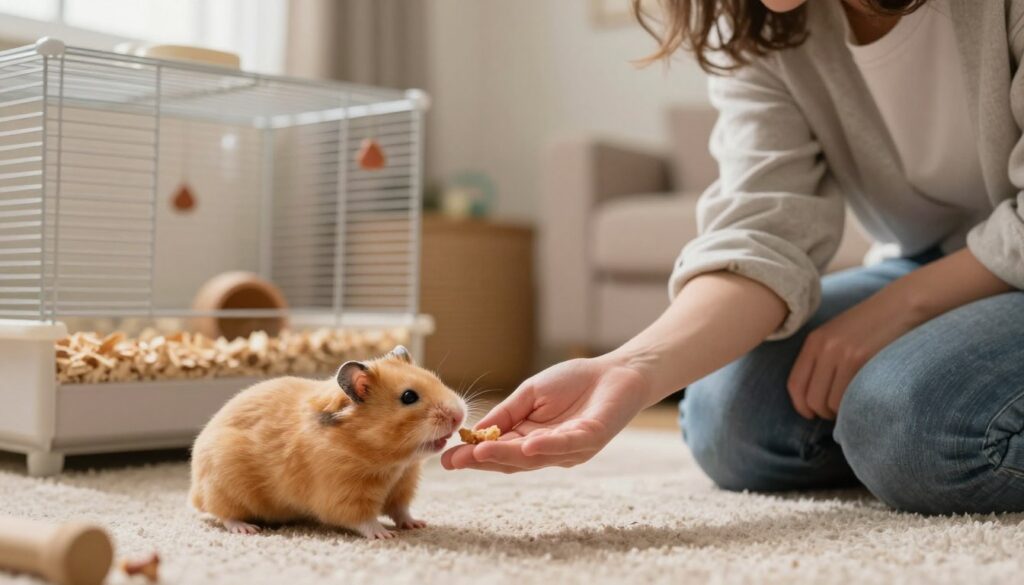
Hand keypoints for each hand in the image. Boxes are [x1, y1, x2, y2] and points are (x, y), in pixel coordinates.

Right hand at [441, 356, 651, 472]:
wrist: (616, 372)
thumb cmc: (574, 382)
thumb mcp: (530, 395)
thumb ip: (506, 413)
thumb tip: (474, 429)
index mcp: (531, 439)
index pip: (499, 452)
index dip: (474, 455)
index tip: (447, 458)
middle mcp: (549, 450)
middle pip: (512, 461)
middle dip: (483, 460)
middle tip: (456, 461)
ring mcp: (570, 449)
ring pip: (535, 456)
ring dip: (508, 455)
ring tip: (481, 452)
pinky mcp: (592, 438)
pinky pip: (566, 445)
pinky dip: (547, 446)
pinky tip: (527, 444)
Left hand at [787, 288, 914, 419]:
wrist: (902, 305)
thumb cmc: (872, 325)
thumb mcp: (838, 335)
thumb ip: (823, 359)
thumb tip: (813, 396)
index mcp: (815, 341)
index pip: (795, 384)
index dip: (800, 406)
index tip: (809, 414)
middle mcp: (824, 347)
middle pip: (811, 398)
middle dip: (822, 413)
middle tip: (836, 414)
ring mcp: (842, 354)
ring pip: (830, 402)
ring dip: (840, 412)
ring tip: (851, 408)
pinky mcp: (862, 359)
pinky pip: (848, 397)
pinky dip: (853, 407)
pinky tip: (862, 403)